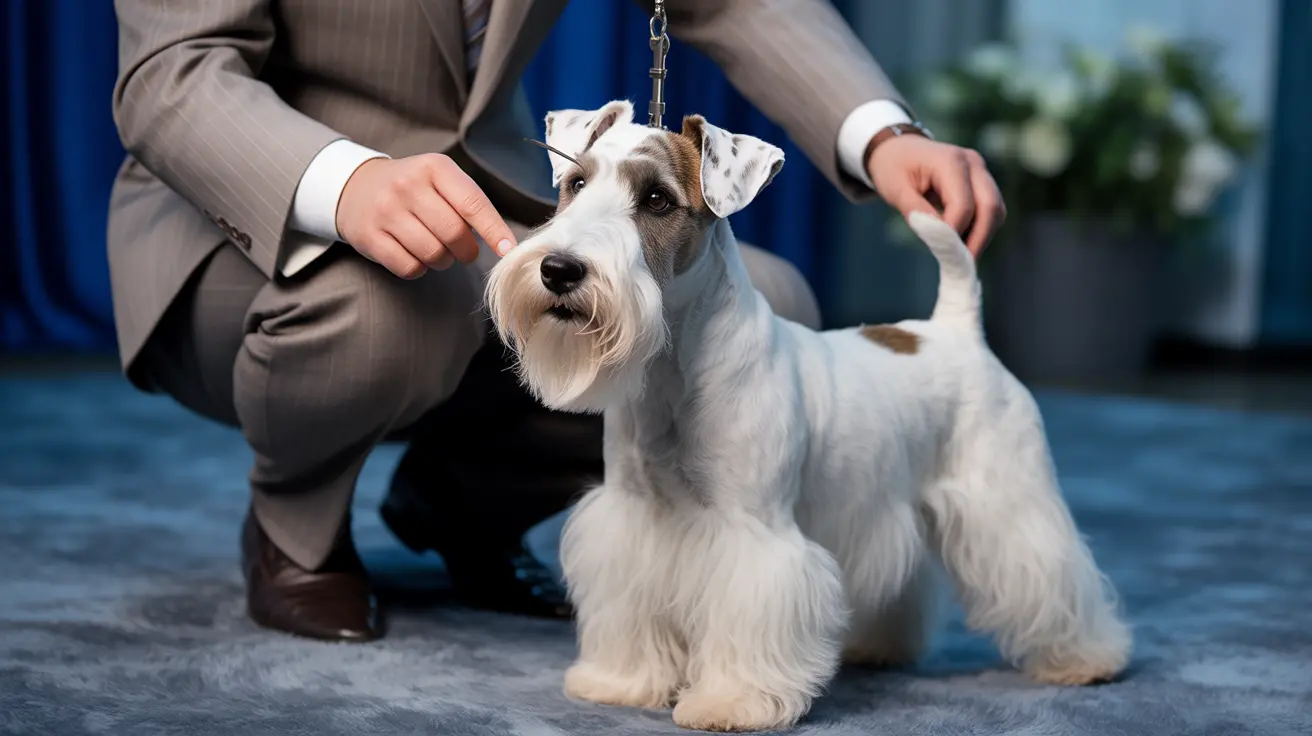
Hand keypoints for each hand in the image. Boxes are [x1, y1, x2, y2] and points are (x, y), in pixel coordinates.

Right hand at [336, 154, 516, 278]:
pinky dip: (420, 268)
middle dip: (466, 251)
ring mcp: (385, 211)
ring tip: (437, 250)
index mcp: (434, 167)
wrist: (355, 186)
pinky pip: (409, 267)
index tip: (508, 249)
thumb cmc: (412, 188)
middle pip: (454, 234)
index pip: (473, 203)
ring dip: (443, 261)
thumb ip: (469, 202)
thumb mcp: (439, 179)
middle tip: (464, 251)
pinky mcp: (369, 236)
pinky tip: (415, 254)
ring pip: (433, 254)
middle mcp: (407, 185)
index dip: (494, 230)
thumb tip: (502, 242)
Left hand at [866, 135, 1005, 256]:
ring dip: (982, 236)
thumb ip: (915, 211)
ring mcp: (981, 171)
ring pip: (996, 210)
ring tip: (961, 258)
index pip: (963, 205)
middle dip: (979, 239)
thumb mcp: (895, 189)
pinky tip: (963, 244)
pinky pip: (990, 209)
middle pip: (991, 207)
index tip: (941, 253)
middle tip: (962, 266)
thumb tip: (938, 236)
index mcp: (950, 160)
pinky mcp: (982, 181)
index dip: (954, 232)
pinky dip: (980, 229)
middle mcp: (973, 163)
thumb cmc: (893, 168)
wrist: (898, 150)